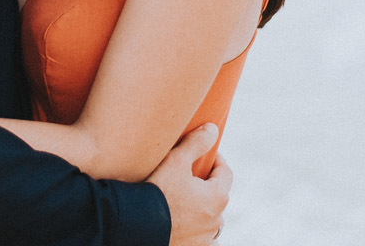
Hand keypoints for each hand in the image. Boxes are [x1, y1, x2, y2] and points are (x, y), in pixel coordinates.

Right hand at [146, 124, 230, 245]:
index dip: (216, 159)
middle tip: (187, 174)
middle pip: (217, 195)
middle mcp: (217, 220)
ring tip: (181, 198)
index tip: (205, 153)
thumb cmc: (159, 190)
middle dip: (206, 184)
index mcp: (218, 197)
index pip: (226, 172)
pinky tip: (181, 221)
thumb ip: (196, 143)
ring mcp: (206, 238)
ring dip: (201, 208)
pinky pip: (200, 236)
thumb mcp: (176, 160)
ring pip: (209, 218)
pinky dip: (194, 228)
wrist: (139, 224)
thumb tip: (213, 129)